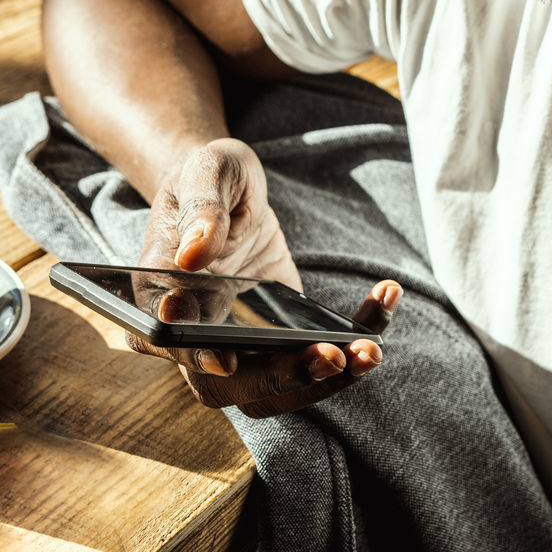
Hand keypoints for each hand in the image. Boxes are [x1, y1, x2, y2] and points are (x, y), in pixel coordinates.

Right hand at [126, 137, 402, 410]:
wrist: (227, 188)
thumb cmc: (207, 176)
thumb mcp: (204, 172)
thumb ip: (201, 209)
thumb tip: (192, 254)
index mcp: (161, 298)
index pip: (167, 342)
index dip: (193, 357)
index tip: (226, 357)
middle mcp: (197, 336)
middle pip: (233, 384)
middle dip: (283, 378)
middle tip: (330, 356)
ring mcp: (242, 342)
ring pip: (280, 385)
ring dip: (327, 380)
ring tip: (369, 350)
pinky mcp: (281, 333)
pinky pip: (317, 352)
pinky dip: (356, 336)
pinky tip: (385, 296)